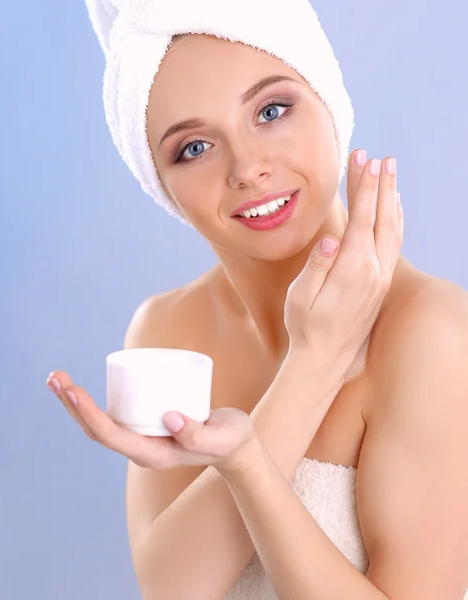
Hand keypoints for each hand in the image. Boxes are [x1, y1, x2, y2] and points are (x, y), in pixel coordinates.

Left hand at [46, 371, 256, 472]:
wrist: (234, 445)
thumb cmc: (229, 440)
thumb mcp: (222, 437)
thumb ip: (200, 433)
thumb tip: (169, 417)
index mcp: (152, 455)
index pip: (110, 436)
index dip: (88, 414)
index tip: (72, 390)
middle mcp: (140, 449)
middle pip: (96, 431)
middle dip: (72, 405)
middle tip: (55, 378)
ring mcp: (141, 439)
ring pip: (99, 425)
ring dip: (74, 404)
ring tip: (58, 380)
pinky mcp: (145, 427)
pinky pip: (112, 417)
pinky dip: (92, 403)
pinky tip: (83, 388)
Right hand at [284, 150, 402, 375]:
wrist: (324, 359)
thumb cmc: (305, 328)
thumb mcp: (300, 298)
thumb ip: (317, 267)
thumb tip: (331, 239)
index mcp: (351, 271)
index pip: (362, 219)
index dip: (364, 188)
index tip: (365, 161)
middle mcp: (373, 272)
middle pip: (381, 219)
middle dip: (381, 186)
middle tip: (381, 158)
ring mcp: (380, 279)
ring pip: (393, 230)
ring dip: (392, 200)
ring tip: (390, 175)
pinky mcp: (381, 286)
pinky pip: (394, 245)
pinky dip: (396, 222)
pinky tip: (394, 211)